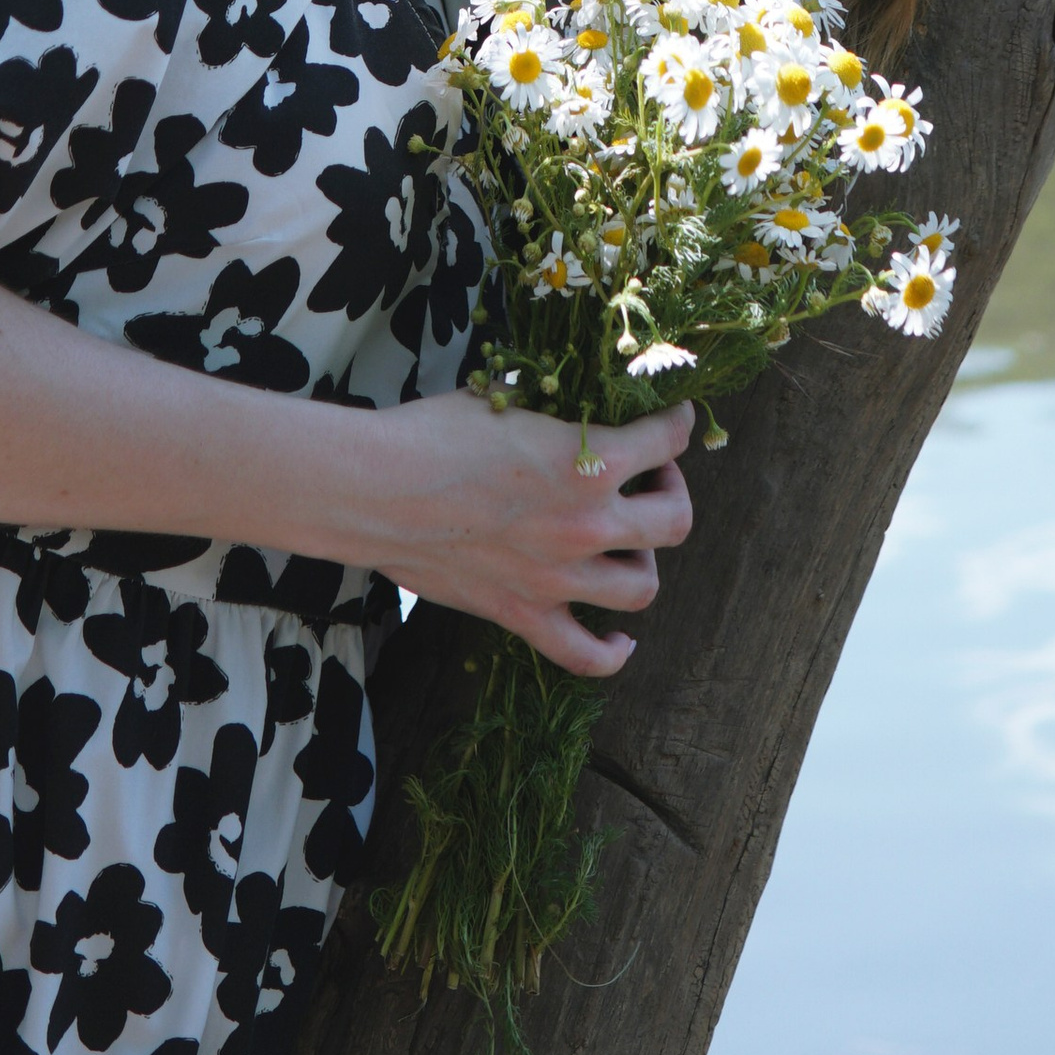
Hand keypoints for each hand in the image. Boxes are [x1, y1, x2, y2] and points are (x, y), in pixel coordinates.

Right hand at [358, 390, 696, 677]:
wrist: (376, 490)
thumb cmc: (432, 433)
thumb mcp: (504, 400)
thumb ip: (548, 411)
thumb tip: (559, 403)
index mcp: (589, 460)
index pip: (669, 439)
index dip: (679, 424)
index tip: (675, 420)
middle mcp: (587, 523)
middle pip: (676, 521)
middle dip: (671, 493)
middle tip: (650, 480)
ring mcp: (559, 576)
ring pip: (643, 587)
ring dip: (643, 560)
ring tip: (625, 543)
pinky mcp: (524, 613)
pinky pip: (586, 654)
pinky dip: (612, 652)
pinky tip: (619, 638)